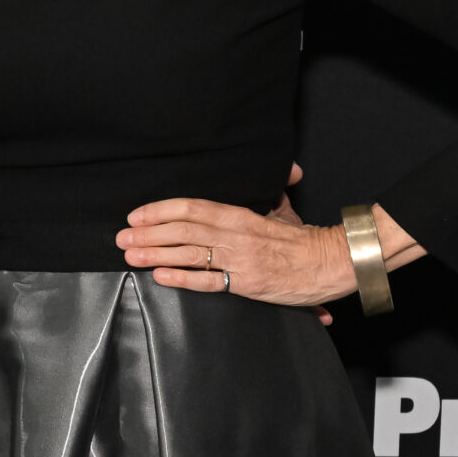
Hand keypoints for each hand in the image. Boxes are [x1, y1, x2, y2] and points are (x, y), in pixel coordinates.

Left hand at [119, 177, 356, 307]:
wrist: (335, 263)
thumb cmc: (305, 241)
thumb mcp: (283, 212)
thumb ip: (270, 196)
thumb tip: (285, 172)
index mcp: (240, 215)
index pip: (192, 207)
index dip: (160, 210)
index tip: (135, 215)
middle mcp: (236, 234)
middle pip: (183, 230)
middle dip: (148, 233)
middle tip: (122, 237)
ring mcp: (240, 259)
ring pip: (189, 254)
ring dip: (155, 254)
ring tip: (131, 256)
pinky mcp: (247, 284)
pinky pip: (209, 281)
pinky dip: (182, 278)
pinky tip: (161, 276)